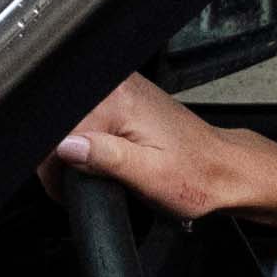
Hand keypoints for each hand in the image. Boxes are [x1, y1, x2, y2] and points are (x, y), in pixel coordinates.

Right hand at [54, 75, 276, 226]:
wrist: (224, 169)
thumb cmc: (195, 176)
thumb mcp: (148, 176)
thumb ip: (105, 158)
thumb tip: (65, 146)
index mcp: (118, 99)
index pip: (57, 129)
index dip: (53, 166)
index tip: (65, 190)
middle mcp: (117, 86)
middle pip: (59, 121)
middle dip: (61, 157)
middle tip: (81, 185)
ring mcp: (120, 88)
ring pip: (70, 120)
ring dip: (73, 151)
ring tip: (96, 174)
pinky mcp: (124, 98)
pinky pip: (87, 118)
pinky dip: (87, 142)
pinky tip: (101, 159)